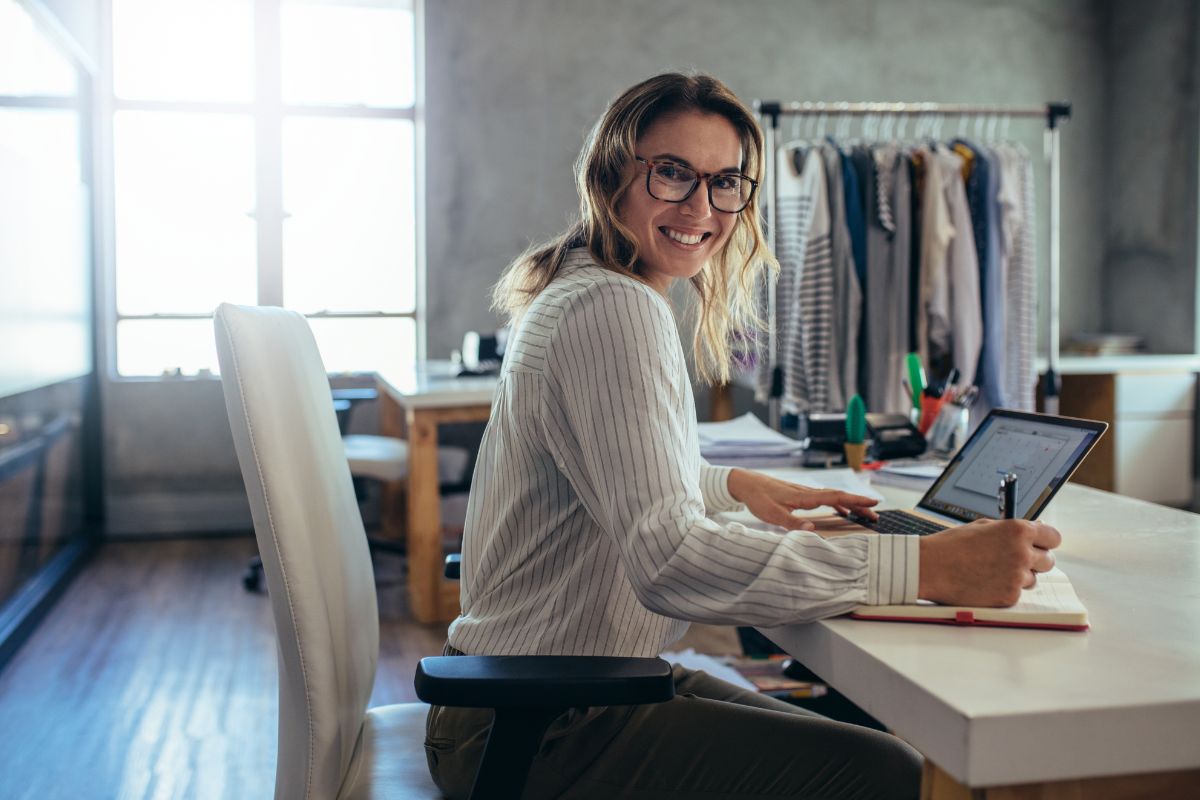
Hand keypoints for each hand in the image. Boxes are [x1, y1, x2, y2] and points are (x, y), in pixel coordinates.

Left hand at [726, 468, 878, 529]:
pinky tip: (841, 512)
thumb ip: (791, 522)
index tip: (872, 504)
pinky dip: (837, 505)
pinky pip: (824, 499)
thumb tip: (812, 529)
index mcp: (805, 496)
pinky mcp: (800, 495)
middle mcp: (808, 492)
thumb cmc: (758, 498)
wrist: (746, 482)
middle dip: (859, 505)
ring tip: (864, 514)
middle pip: (839, 497)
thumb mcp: (771, 513)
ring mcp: (805, 493)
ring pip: (833, 498)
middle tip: (876, 514)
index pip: (835, 498)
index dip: (855, 501)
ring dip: (850, 505)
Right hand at [918, 519, 1060, 606]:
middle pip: (1048, 560)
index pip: (1053, 537)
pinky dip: (1003, 589)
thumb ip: (1012, 530)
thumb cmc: (952, 545)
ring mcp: (1016, 577)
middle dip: (1035, 560)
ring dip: (1017, 576)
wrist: (930, 567)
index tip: (1039, 545)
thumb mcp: (984, 527)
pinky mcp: (1009, 597)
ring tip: (990, 571)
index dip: (1045, 541)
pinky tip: (984, 582)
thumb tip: (1035, 532)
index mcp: (1018, 531)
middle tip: (1015, 561)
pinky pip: (1016, 593)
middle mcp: (1022, 553)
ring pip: (1032, 579)